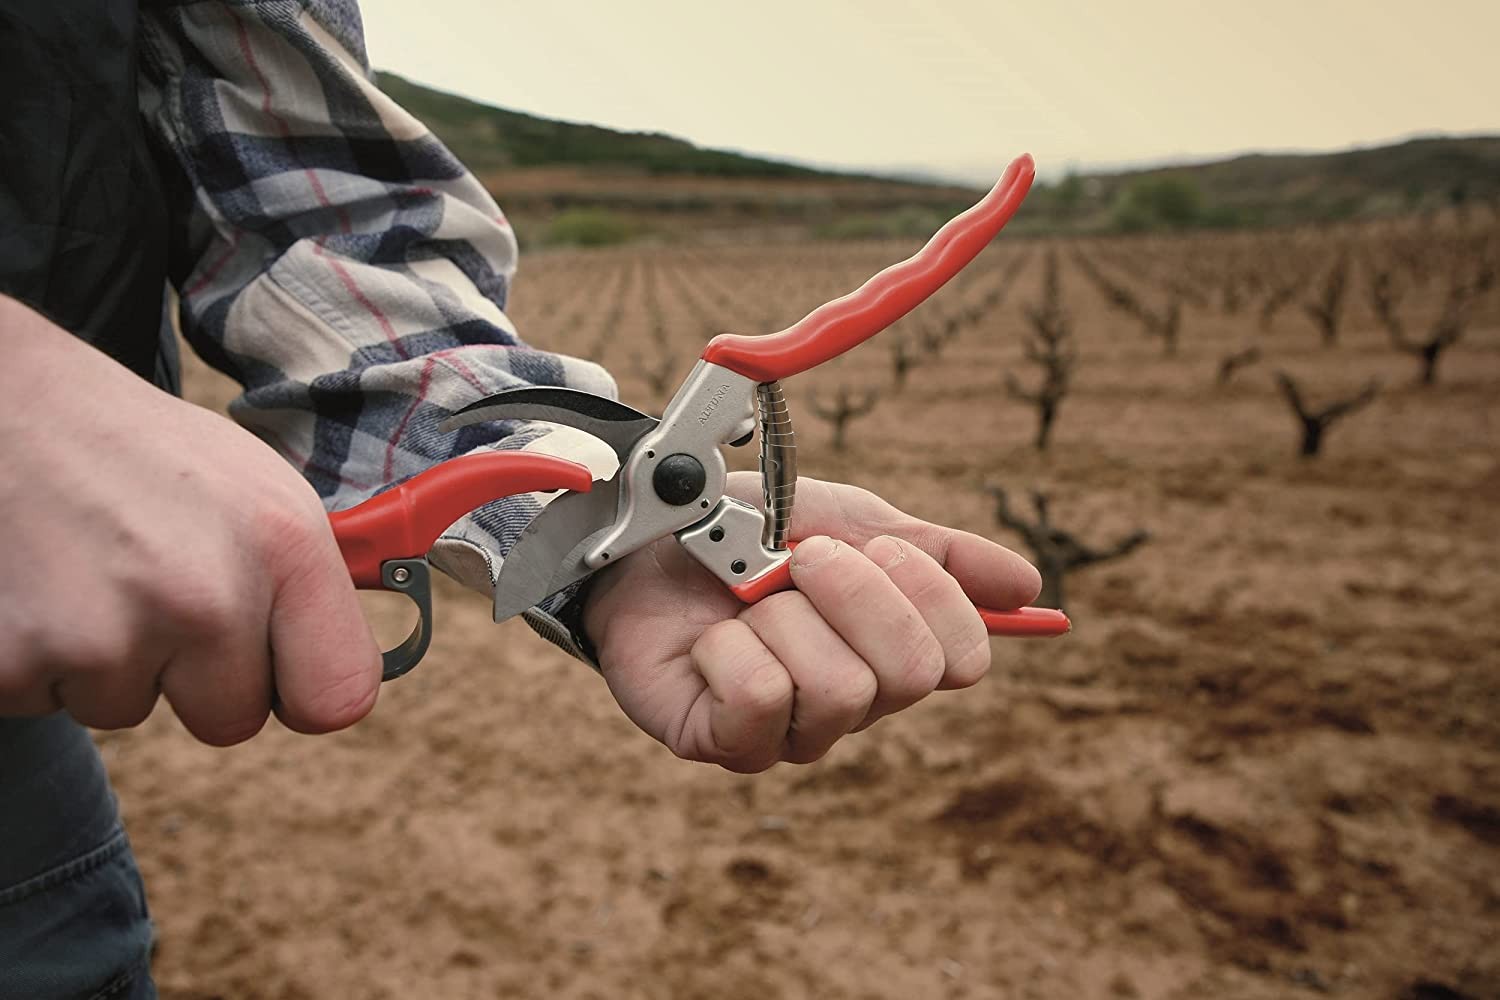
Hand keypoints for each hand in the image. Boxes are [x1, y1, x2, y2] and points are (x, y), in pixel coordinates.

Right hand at [0, 296, 381, 743]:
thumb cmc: (135, 450)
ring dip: (109, 661)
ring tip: (87, 569)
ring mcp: (105, 636)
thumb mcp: (255, 489)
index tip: (282, 672)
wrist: (1, 402)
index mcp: (280, 546)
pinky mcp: (13, 660)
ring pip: (129, 710)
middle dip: (193, 675)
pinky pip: (48, 702)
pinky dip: (37, 657)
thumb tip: (351, 672)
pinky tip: (36, 584)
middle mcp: (203, 595)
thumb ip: (305, 582)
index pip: (338, 696)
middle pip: (231, 719)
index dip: (305, 690)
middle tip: (151, 588)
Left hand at [582, 472, 1042, 771]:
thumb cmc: (748, 533)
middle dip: (852, 595)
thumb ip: (938, 553)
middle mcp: (852, 704)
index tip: (879, 548)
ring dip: (781, 615)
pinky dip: (729, 646)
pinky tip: (708, 639)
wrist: (647, 533)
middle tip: (800, 561)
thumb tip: (1027, 586)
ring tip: (743, 598)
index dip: (930, 597)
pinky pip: (760, 700)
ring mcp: (789, 733)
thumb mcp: (851, 521)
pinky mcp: (723, 744)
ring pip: (836, 688)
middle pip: (907, 676)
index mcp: (891, 650)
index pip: (963, 658)